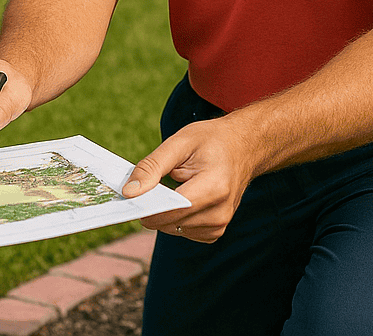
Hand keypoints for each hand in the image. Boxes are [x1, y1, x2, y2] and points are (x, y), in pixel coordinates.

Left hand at [122, 116, 259, 243]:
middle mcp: (220, 211)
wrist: (243, 148)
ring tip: (175, 185)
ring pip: (173, 229)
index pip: (172, 210)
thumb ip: (152, 167)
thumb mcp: (180, 142)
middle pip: (170, 222)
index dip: (147, 207)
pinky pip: (183, 231)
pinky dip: (176, 217)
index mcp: (214, 187)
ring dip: (165, 212)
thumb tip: (129, 192)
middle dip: (153, 206)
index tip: (129, 198)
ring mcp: (220, 224)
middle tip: (151, 183)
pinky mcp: (216, 231)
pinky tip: (183, 198)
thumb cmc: (212, 141)